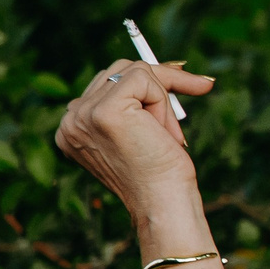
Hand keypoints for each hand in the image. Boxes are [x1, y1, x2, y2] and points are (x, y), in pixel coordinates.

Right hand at [54, 57, 215, 224]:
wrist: (163, 201)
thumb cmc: (160, 174)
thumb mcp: (142, 132)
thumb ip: (139, 104)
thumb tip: (174, 67)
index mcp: (73, 127)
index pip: (108, 82)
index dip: (149, 82)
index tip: (189, 82)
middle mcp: (70, 120)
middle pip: (119, 70)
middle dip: (161, 84)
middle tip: (199, 89)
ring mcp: (83, 114)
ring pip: (135, 72)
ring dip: (163, 99)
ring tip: (168, 134)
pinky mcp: (105, 110)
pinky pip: (143, 78)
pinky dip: (163, 101)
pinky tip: (163, 132)